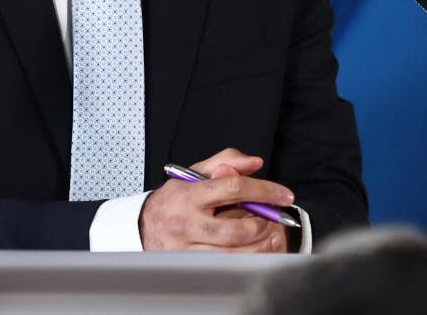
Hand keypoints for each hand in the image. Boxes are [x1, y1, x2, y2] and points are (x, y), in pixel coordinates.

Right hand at [140, 148, 291, 251]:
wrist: (143, 225)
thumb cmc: (175, 199)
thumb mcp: (195, 173)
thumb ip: (226, 161)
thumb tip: (254, 163)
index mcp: (190, 194)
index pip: (233, 188)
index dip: (264, 191)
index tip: (284, 195)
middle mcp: (186, 222)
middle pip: (235, 229)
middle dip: (261, 224)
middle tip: (273, 218)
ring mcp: (185, 247)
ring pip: (231, 253)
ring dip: (258, 245)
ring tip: (269, 235)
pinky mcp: (188, 264)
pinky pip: (223, 265)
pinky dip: (244, 258)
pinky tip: (253, 248)